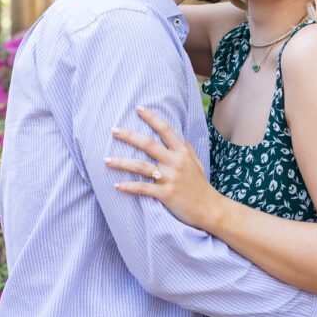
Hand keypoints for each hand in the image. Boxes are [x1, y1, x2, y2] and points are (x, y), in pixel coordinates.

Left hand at [105, 107, 222, 228]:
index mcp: (182, 152)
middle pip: (148, 144)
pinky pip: (143, 188)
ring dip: (121, 163)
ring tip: (106, 160)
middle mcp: (175, 162)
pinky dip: (128, 187)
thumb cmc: (201, 186)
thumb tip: (180, 137)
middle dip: (129, 136)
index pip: (165, 129)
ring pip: (141, 166)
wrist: (210, 209)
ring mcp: (170, 178)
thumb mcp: (197, 163)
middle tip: (113, 130)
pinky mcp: (165, 194)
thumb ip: (187, 150)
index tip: (138, 108)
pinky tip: (116, 185)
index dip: (151, 117)